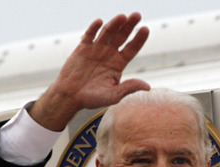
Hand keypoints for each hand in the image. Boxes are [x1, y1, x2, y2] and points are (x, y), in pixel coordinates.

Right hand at [30, 13, 150, 130]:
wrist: (71, 96)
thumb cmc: (93, 98)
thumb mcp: (114, 95)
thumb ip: (129, 88)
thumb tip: (148, 86)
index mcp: (118, 64)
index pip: (132, 48)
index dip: (139, 39)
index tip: (146, 29)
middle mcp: (109, 54)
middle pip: (122, 36)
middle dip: (129, 26)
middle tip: (137, 15)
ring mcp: (96, 49)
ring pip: (107, 33)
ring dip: (114, 24)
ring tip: (122, 16)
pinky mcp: (82, 48)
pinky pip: (89, 36)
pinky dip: (94, 28)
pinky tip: (100, 22)